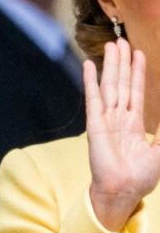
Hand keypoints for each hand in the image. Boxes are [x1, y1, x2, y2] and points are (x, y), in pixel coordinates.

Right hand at [85, 38, 159, 231]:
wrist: (123, 191)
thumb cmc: (141, 176)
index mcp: (133, 123)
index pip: (136, 91)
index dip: (138, 73)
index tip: (139, 54)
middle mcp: (119, 116)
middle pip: (121, 83)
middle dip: (123, 62)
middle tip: (122, 41)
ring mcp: (106, 118)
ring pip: (110, 85)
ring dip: (111, 65)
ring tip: (111, 45)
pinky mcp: (95, 123)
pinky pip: (93, 97)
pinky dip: (90, 80)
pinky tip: (89, 65)